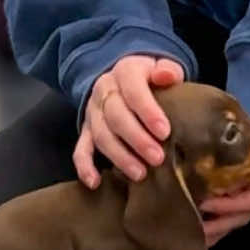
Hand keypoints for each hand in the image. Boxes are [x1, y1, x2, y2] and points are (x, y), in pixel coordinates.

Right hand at [74, 55, 185, 189]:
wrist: (124, 78)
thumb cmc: (151, 77)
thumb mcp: (162, 66)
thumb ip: (168, 70)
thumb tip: (166, 76)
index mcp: (125, 72)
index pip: (134, 92)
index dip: (148, 112)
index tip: (165, 132)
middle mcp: (105, 90)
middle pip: (116, 116)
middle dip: (137, 139)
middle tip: (157, 158)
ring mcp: (93, 112)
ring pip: (102, 135)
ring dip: (119, 156)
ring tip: (140, 173)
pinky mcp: (87, 130)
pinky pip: (81, 148)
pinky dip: (85, 166)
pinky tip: (95, 183)